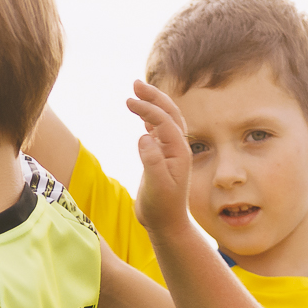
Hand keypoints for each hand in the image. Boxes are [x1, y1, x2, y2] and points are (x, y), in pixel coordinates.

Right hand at [129, 80, 195, 236]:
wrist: (166, 224)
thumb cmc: (162, 207)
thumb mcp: (156, 186)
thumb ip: (151, 160)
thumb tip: (144, 136)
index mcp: (179, 151)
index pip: (164, 121)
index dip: (147, 109)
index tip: (128, 101)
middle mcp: (178, 147)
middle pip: (169, 113)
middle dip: (153, 96)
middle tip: (135, 84)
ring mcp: (170, 151)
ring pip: (165, 119)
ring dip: (152, 103)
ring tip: (136, 91)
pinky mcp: (162, 157)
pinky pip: (158, 131)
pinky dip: (149, 118)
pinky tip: (140, 115)